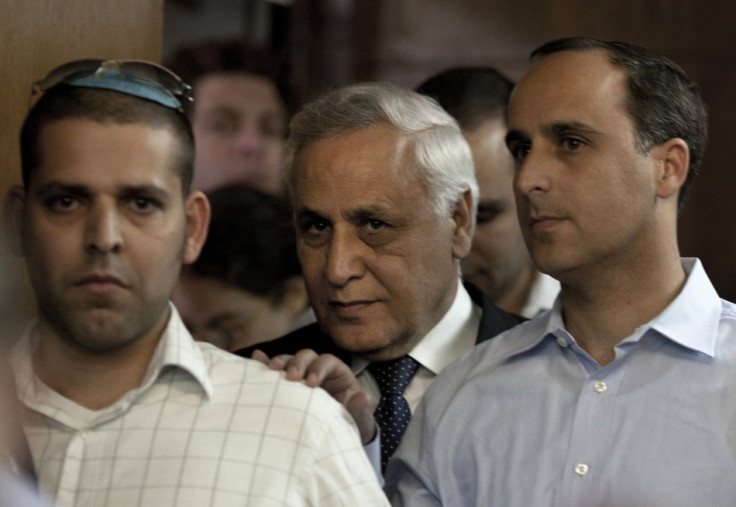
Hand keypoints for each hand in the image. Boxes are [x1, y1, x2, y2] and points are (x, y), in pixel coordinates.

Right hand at [251, 349, 375, 443]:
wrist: (336, 433)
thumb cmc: (349, 420)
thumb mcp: (357, 416)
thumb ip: (357, 407)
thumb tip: (364, 398)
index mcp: (337, 372)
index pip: (327, 361)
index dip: (319, 368)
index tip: (311, 384)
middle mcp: (317, 369)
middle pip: (306, 356)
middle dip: (297, 363)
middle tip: (290, 377)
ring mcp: (300, 375)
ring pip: (289, 360)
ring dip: (279, 362)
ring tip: (270, 370)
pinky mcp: (286, 385)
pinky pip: (274, 372)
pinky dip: (264, 364)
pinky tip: (255, 359)